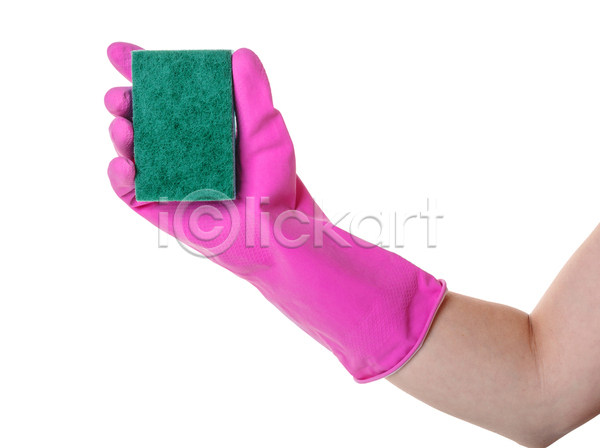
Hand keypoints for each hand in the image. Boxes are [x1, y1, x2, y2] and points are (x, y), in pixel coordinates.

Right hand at [105, 42, 445, 382]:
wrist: (274, 233)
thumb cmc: (273, 184)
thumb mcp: (267, 131)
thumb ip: (252, 94)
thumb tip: (239, 53)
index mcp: (201, 125)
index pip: (165, 92)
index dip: (140, 69)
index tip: (118, 51)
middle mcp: (180, 149)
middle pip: (140, 118)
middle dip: (123, 102)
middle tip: (120, 96)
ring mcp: (168, 178)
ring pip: (131, 150)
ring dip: (119, 135)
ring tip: (122, 126)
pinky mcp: (160, 208)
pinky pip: (130, 191)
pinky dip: (120, 176)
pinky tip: (123, 164)